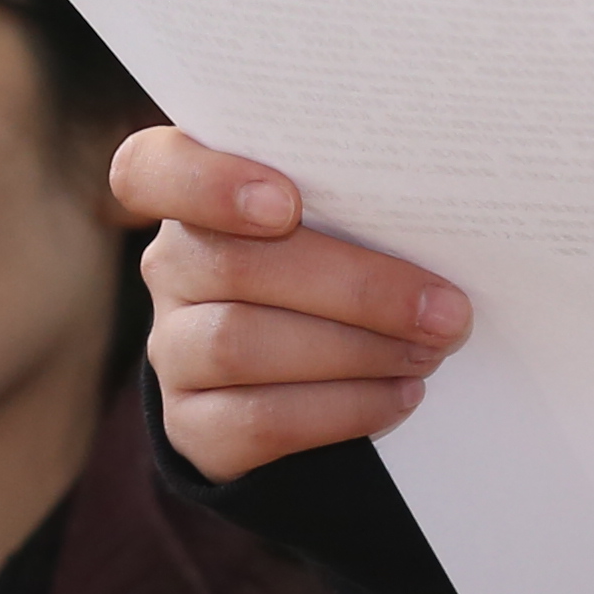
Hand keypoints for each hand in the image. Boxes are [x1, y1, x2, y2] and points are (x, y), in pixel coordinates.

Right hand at [114, 127, 474, 481]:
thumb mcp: (337, 222)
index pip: (149, 170)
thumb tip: (439, 216)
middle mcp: (171, 268)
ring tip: (427, 352)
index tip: (286, 202)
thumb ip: (354, 205)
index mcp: (193, 197)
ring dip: (354, 352)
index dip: (207, 183)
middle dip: (355, 289)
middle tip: (444, 309)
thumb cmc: (334, 267)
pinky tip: (399, 394)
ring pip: (241, 345)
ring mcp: (172, 349)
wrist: (301, 377)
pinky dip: (342, 408)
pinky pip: (258, 419)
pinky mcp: (192, 423)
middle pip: (234, 267)